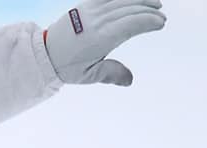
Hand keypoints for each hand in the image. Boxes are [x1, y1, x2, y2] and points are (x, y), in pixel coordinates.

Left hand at [44, 0, 166, 85]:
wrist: (44, 53)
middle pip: (129, 10)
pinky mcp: (84, 5)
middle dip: (149, 11)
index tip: (161, 23)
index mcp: (99, 38)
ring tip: (155, 4)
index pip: (131, 24)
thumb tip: (130, 80)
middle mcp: (96, 21)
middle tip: (161, 16)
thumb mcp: (90, 75)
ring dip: (140, 0)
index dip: (148, 21)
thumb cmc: (68, 66)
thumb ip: (111, 74)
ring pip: (121, 0)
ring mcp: (89, 11)